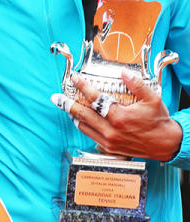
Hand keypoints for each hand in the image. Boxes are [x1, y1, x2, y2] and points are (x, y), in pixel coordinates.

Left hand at [50, 72, 182, 160]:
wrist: (165, 144)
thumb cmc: (158, 122)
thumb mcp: (152, 99)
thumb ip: (137, 85)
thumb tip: (123, 73)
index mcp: (120, 117)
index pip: (95, 99)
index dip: (82, 87)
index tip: (74, 79)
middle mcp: (111, 130)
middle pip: (82, 114)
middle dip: (67, 104)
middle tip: (56, 98)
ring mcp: (109, 141)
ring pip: (83, 126)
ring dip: (73, 116)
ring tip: (66, 107)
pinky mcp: (109, 148)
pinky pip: (90, 136)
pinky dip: (83, 126)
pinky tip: (80, 120)